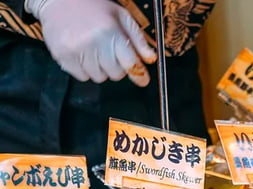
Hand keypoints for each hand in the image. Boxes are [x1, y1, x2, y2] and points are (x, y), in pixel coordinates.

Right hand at [25, 0, 155, 85]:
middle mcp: (92, 43)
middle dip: (117, 67)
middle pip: (116, 74)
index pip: (130, 64)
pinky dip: (85, 70)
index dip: (139, 74)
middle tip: (111, 53)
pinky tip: (83, 53)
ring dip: (101, 69)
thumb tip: (151, 58)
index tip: (142, 79)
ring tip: (95, 50)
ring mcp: (76, 51)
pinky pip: (82, 77)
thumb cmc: (92, 6)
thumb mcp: (121, 16)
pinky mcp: (62, 57)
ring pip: (99, 77)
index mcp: (109, 32)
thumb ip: (137, 39)